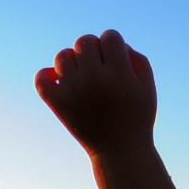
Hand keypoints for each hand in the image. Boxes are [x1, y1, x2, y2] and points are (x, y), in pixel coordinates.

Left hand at [35, 30, 156, 156]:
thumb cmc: (136, 118)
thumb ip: (137, 59)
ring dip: (72, 61)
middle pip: (85, 41)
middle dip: (93, 49)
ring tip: (82, 76)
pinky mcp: (58, 103)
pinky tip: (61, 81)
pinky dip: (47, 75)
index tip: (116, 60)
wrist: (120, 152)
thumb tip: (115, 43)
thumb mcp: (148, 88)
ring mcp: (73, 91)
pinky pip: (41, 77)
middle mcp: (95, 79)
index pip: (110, 36)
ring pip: (63, 55)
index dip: (113, 44)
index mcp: (120, 74)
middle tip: (99, 67)